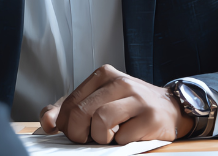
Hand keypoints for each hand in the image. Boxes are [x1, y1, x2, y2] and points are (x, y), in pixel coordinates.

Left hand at [44, 64, 194, 144]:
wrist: (169, 108)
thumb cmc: (128, 107)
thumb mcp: (98, 101)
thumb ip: (69, 110)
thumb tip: (48, 123)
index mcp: (103, 75)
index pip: (70, 101)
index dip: (65, 123)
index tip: (68, 133)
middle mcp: (119, 81)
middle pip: (82, 111)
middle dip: (78, 133)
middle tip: (86, 139)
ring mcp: (136, 97)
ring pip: (101, 121)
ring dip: (100, 138)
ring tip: (109, 137)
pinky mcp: (150, 116)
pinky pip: (123, 136)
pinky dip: (121, 142)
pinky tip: (127, 136)